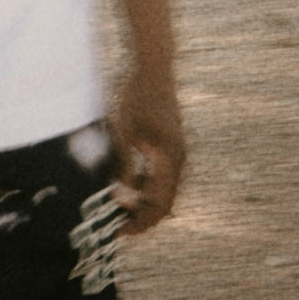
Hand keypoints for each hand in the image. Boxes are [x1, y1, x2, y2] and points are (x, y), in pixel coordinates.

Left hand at [108, 69, 184, 234]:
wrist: (153, 66)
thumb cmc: (135, 95)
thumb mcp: (123, 131)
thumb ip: (124, 164)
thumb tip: (122, 196)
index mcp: (169, 160)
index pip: (157, 205)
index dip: (139, 223)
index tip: (120, 233)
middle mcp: (178, 160)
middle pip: (164, 203)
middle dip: (143, 218)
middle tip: (120, 227)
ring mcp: (177, 151)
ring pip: (165, 190)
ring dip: (145, 202)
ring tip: (121, 207)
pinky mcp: (172, 143)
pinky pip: (164, 175)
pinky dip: (149, 185)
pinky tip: (129, 182)